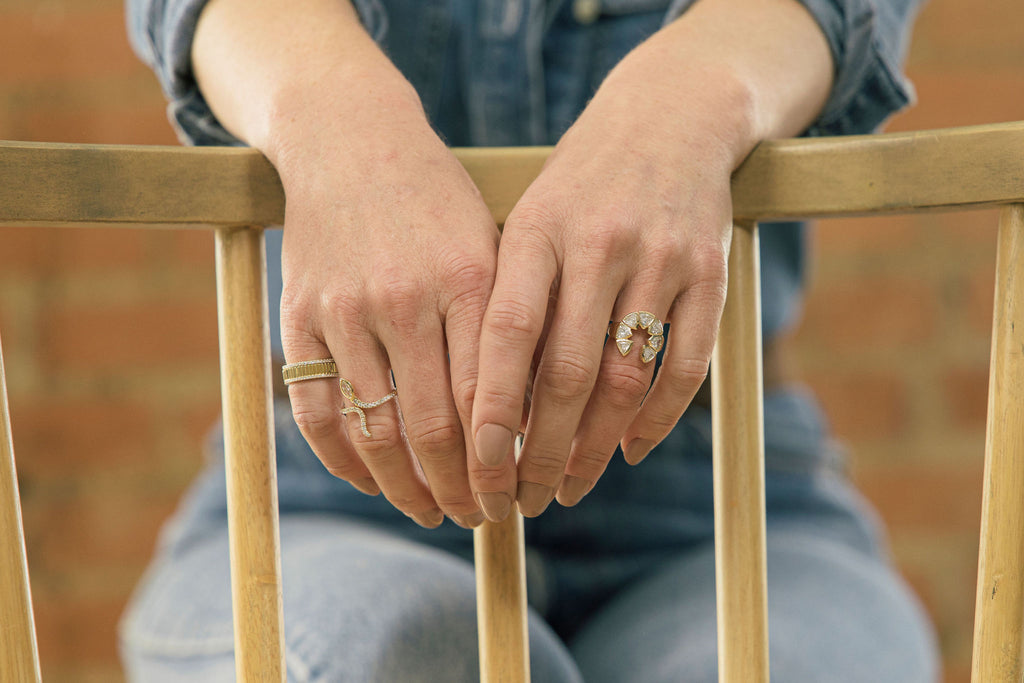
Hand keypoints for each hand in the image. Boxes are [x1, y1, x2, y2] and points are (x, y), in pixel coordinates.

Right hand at [275, 100, 515, 527]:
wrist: (352, 142)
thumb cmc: (438, 202)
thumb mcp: (491, 247)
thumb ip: (509, 327)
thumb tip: (528, 426)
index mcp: (471, 279)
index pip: (491, 401)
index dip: (502, 463)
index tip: (516, 494)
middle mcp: (407, 297)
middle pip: (436, 429)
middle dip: (463, 490)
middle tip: (481, 516)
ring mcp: (347, 310)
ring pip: (377, 432)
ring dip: (408, 489)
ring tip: (432, 511)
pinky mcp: (300, 316)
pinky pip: (317, 411)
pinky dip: (344, 461)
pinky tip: (371, 480)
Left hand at [471, 0, 832, 515]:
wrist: (671, 119)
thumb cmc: (580, 186)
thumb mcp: (531, 223)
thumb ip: (512, 302)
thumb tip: (493, 412)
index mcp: (538, 232)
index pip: (506, 336)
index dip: (491, 410)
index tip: (478, 469)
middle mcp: (600, 245)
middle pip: (568, 373)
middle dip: (544, 451)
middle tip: (523, 500)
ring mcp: (661, 258)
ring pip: (627, 378)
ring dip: (597, 447)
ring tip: (572, 486)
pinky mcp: (710, 273)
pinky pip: (688, 363)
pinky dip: (659, 417)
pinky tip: (633, 450)